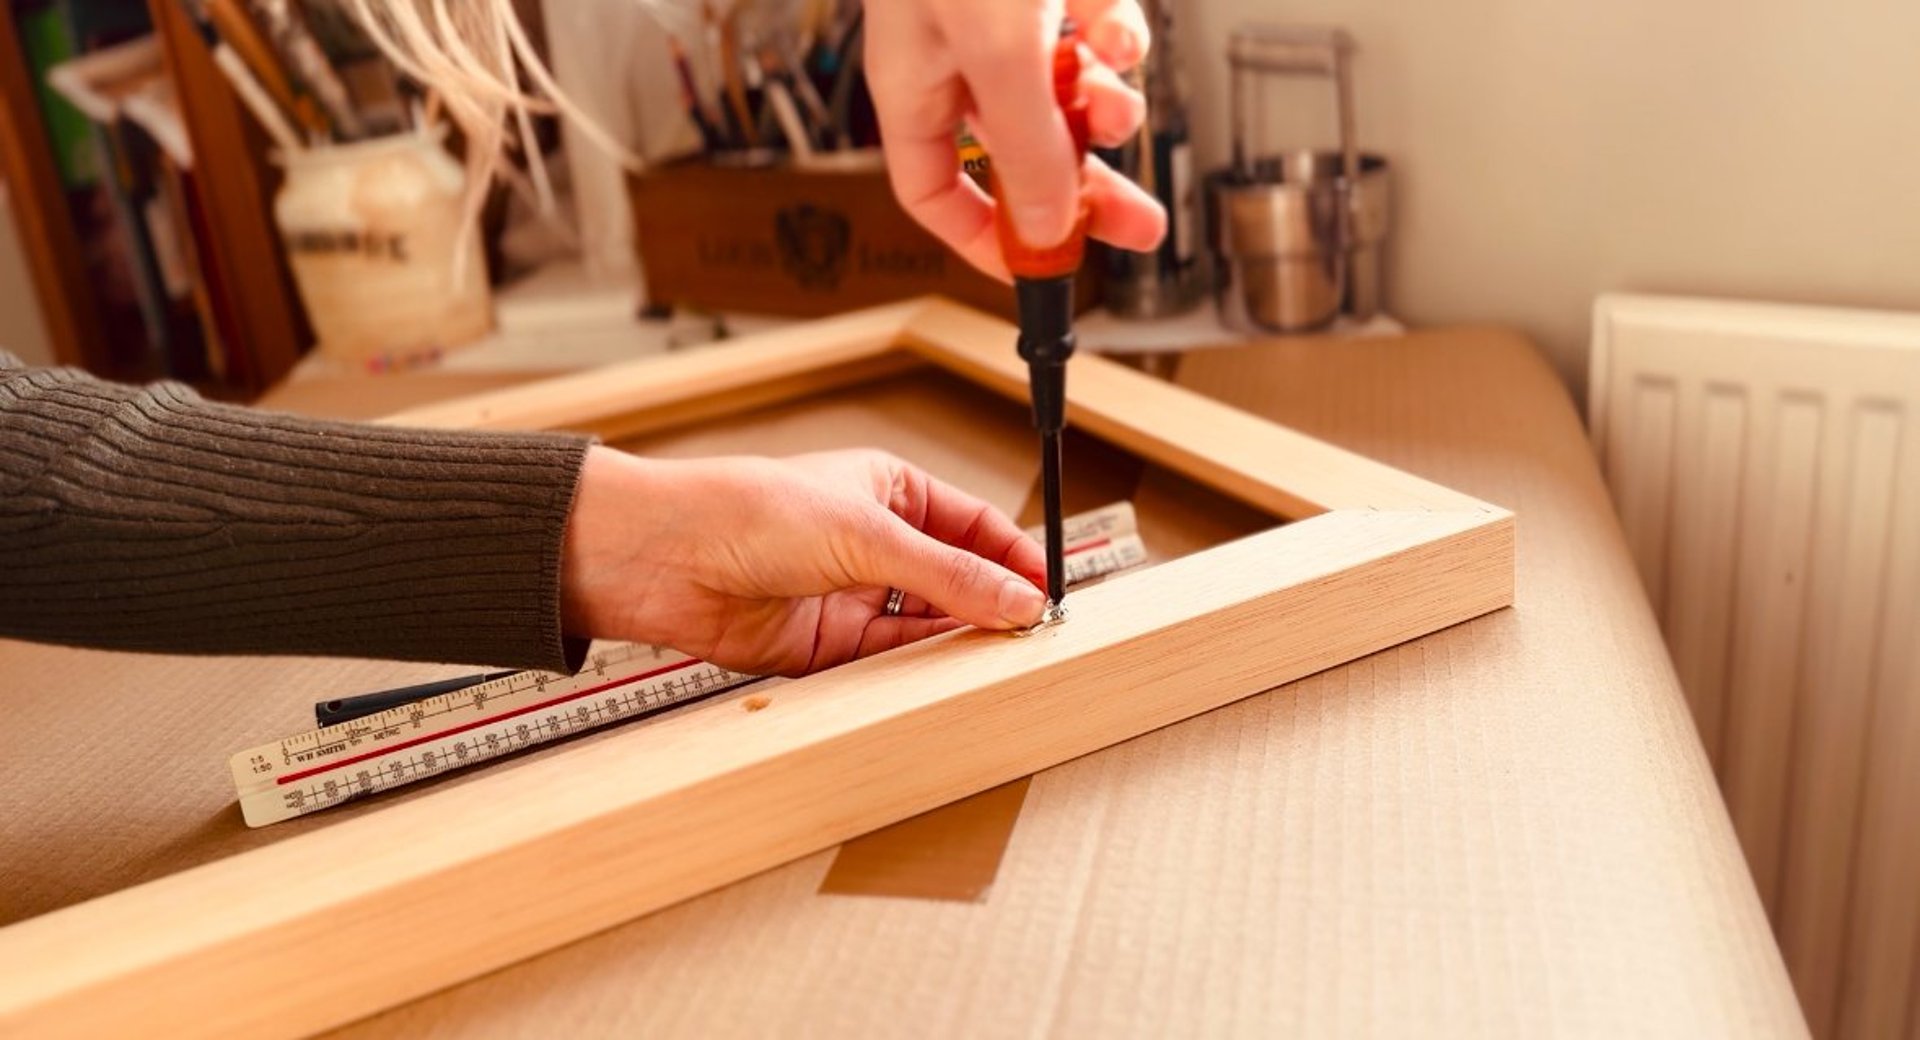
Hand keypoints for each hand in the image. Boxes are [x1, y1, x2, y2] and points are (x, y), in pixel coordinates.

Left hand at [559, 446, 1048, 675]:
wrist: (662, 557)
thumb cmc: (748, 509)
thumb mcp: (865, 533)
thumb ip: (946, 573)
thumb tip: (1015, 598)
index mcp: (890, 492)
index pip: (974, 528)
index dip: (1015, 559)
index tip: (1049, 594)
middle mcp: (873, 545)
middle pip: (955, 582)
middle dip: (992, 608)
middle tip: (1034, 639)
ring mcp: (849, 596)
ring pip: (924, 628)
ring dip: (956, 644)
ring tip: (998, 663)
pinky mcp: (823, 647)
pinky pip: (884, 664)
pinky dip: (915, 673)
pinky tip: (944, 680)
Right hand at [866, 0, 1167, 276]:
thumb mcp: (997, 51)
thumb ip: (1024, 144)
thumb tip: (1045, 227)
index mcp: (916, 81)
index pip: (934, 189)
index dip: (982, 236)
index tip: (1038, 267)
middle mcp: (959, 51)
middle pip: (1024, 152)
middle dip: (1085, 187)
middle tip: (1137, 223)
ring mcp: (1008, 11)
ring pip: (1069, 87)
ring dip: (1106, 106)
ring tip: (1124, 108)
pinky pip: (1097, 21)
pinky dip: (1117, 32)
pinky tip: (1117, 28)